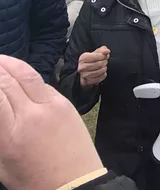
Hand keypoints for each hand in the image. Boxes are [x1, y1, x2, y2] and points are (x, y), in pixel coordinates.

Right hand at [0, 54, 103, 189]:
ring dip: (11, 63)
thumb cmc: (34, 179)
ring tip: (0, 58)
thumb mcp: (3, 163)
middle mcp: (31, 115)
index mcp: (10, 135)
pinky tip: (20, 74)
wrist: (75, 181)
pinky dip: (29, 76)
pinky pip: (43, 84)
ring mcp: (52, 106)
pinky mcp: (66, 103)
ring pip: (28, 75)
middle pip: (8, 82)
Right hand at [78, 46, 109, 87]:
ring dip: (104, 68)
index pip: (97, 56)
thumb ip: (103, 50)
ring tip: (103, 66)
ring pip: (100, 71)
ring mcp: (84, 75)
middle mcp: (82, 67)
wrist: (86, 71)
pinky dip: (104, 74)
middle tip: (105, 61)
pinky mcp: (88, 82)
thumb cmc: (93, 60)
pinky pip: (100, 77)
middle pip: (99, 64)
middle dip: (105, 62)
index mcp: (83, 58)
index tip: (105, 56)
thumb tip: (107, 51)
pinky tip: (102, 72)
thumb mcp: (97, 53)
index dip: (104, 56)